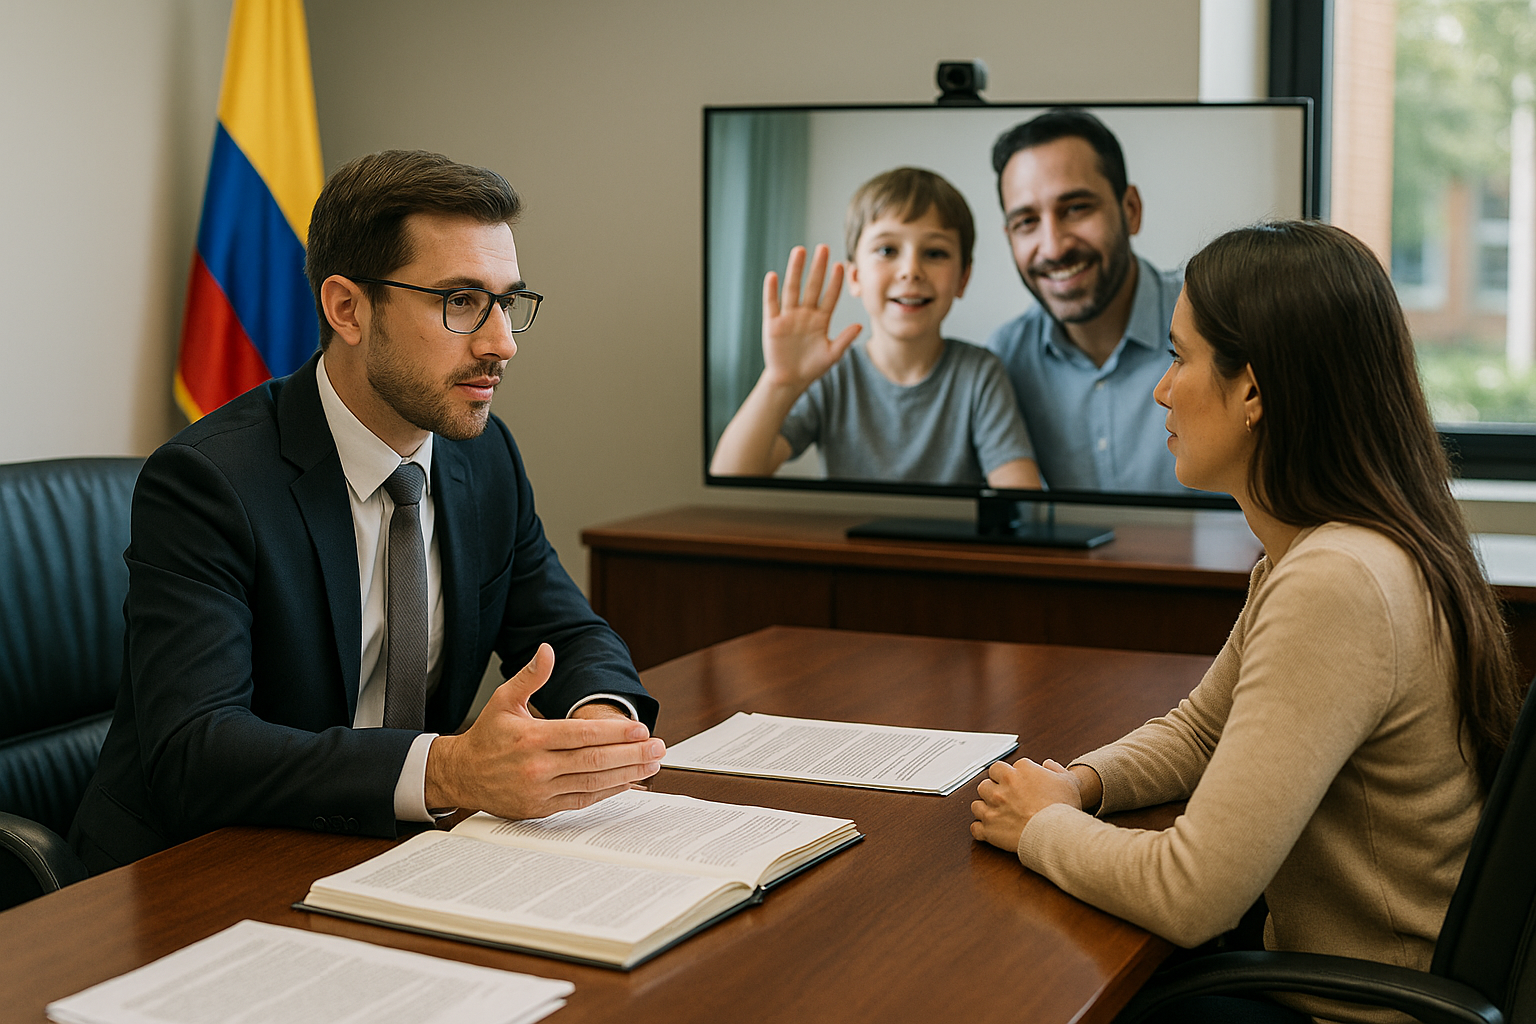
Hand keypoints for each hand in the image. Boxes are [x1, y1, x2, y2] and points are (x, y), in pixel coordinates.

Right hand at [425, 643, 664, 819]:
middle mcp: (537, 766)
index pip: (582, 734)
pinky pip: (582, 800)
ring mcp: (541, 790)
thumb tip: (547, 650)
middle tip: (658, 748)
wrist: (462, 775)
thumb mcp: (503, 699)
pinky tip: (628, 783)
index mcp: (531, 737)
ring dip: (627, 774)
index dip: (615, 733)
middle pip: (594, 760)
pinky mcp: (543, 808)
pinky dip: (608, 792)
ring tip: (652, 765)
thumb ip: (530, 676)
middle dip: (631, 754)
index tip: (641, 729)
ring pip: (593, 783)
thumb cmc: (487, 736)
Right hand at [761, 244, 861, 388]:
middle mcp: (805, 314)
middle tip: (823, 248)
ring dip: (795, 270)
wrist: (789, 380)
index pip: (830, 296)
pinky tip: (773, 276)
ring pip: (792, 289)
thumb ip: (844, 340)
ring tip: (799, 251)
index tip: (841, 265)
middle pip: (812, 286)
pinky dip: (771, 291)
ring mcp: (788, 316)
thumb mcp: (832, 355)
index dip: (835, 282)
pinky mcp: (772, 323)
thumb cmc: (812, 368)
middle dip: (818, 268)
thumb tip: (859, 325)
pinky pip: (771, 304)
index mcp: (821, 320)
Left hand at [970, 758, 1083, 851]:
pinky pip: (975, 827)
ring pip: (977, 803)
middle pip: (986, 782)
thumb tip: (1048, 765)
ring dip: (985, 808)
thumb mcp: (1069, 782)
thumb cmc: (1063, 809)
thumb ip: (1057, 769)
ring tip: (996, 814)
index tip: (1018, 787)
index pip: (1004, 768)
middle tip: (1004, 799)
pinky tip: (990, 830)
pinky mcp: (989, 828)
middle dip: (993, 790)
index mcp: (1019, 772)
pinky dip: (981, 830)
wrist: (1057, 834)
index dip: (1011, 778)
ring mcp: (993, 808)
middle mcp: (1002, 787)